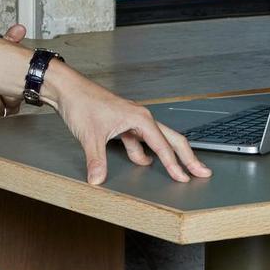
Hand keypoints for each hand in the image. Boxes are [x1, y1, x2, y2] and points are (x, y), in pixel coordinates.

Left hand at [47, 65, 211, 184]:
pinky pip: (138, 142)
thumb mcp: (90, 136)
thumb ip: (97, 160)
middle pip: (171, 140)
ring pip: (156, 141)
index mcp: (140, 118)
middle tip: (201, 172)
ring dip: (166, 156)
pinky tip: (143, 163)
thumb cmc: (82, 103)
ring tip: (178, 171)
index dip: (174, 164)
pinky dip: (142, 154)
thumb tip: (98, 180)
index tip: (184, 178)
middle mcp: (140, 118)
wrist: (68, 89)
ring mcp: (132, 121)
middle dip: (187, 157)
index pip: (163, 146)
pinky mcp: (122, 125)